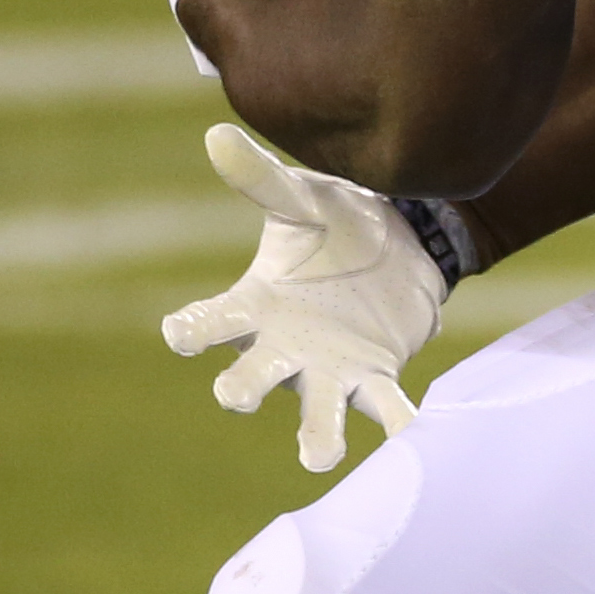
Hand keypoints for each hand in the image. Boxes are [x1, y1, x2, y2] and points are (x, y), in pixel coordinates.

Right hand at [160, 120, 447, 470]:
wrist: (399, 245)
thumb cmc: (334, 224)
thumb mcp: (303, 198)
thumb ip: (263, 179)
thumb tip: (217, 135)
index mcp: (257, 304)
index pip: (214, 320)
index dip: (193, 328)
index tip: (178, 332)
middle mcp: (285, 345)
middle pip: (255, 372)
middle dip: (244, 384)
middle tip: (233, 397)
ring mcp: (329, 366)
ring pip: (318, 407)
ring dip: (318, 432)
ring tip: (318, 458)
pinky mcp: (375, 373)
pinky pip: (386, 406)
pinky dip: (399, 421)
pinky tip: (415, 435)